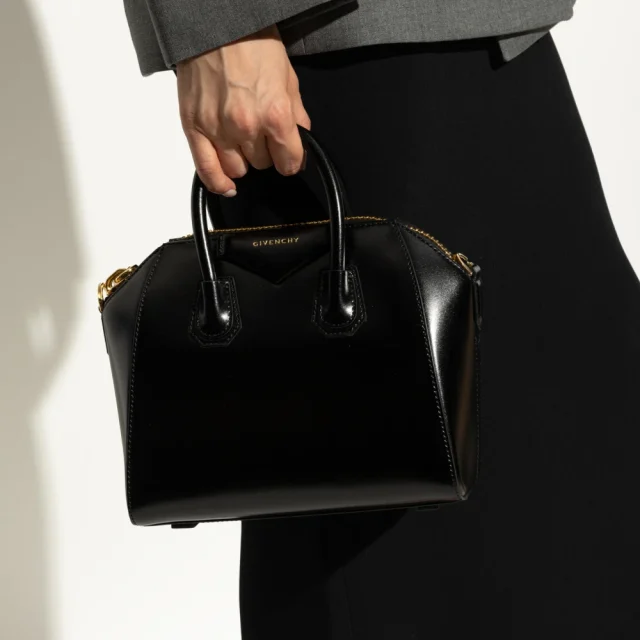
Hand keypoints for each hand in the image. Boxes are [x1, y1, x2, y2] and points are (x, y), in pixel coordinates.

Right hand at [176, 24, 310, 196]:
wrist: (216, 24)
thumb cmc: (252, 43)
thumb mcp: (288, 77)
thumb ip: (296, 115)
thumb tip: (301, 141)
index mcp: (275, 114)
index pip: (290, 162)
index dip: (292, 160)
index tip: (289, 157)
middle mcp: (246, 126)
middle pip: (262, 164)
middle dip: (265, 152)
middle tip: (261, 133)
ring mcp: (218, 129)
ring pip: (238, 170)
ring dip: (242, 160)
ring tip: (241, 141)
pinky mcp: (194, 127)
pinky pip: (207, 170)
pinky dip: (218, 182)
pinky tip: (227, 186)